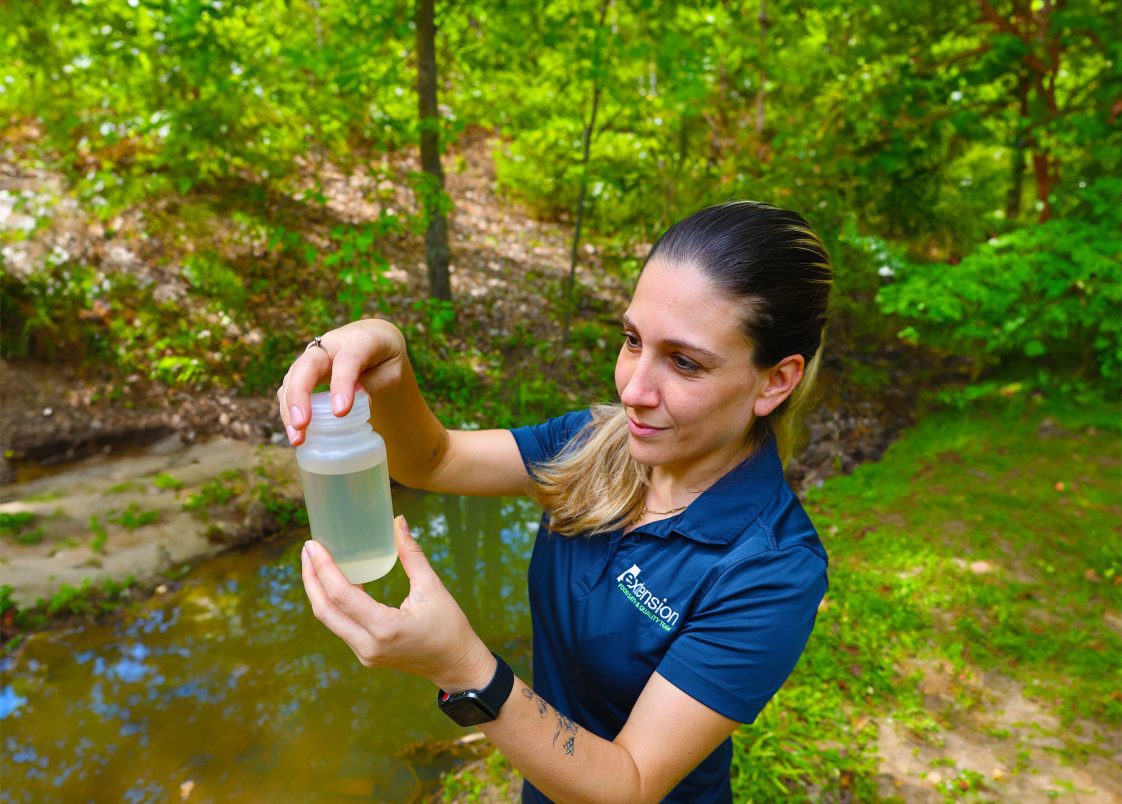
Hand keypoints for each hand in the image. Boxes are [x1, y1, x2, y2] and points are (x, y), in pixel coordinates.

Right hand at [277, 319, 406, 444]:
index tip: (340, 412)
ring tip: (297, 438)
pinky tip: (296, 433)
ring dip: (289, 409)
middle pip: (307, 366)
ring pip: (293, 378)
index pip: (347, 361)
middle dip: (300, 395)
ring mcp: (313, 357)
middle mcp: (330, 345)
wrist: (374, 338)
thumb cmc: (385, 357)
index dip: (342, 385)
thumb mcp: (391, 370)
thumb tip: (358, 401)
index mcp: (359, 340)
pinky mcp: (303, 371)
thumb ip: (374, 383)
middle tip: (302, 424)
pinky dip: (289, 411)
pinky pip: (290, 389)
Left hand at [300, 515, 495, 692]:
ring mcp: (364, 653)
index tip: (314, 545)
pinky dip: (333, 603)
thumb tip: (398, 522)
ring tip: (315, 562)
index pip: (341, 595)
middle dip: (311, 578)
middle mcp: (368, 644)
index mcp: (385, 627)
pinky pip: (341, 626)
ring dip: (318, 591)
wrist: (455, 664)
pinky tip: (335, 582)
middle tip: (308, 550)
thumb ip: (411, 555)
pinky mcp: (365, 654)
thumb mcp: (432, 587)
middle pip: (324, 610)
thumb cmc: (449, 626)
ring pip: (329, 620)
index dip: (323, 568)